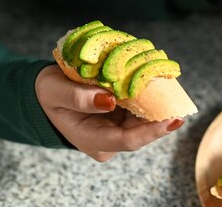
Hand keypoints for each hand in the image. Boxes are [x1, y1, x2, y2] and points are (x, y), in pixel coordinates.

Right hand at [35, 65, 184, 161]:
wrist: (45, 94)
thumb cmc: (48, 94)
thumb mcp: (55, 92)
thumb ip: (79, 98)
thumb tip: (109, 100)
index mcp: (91, 139)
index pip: (128, 140)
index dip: (153, 130)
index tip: (173, 118)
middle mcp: (107, 140)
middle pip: (141, 130)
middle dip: (160, 113)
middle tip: (176, 94)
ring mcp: (115, 129)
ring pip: (143, 118)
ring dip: (156, 102)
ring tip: (167, 82)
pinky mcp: (121, 117)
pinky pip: (140, 108)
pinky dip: (148, 94)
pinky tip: (156, 80)